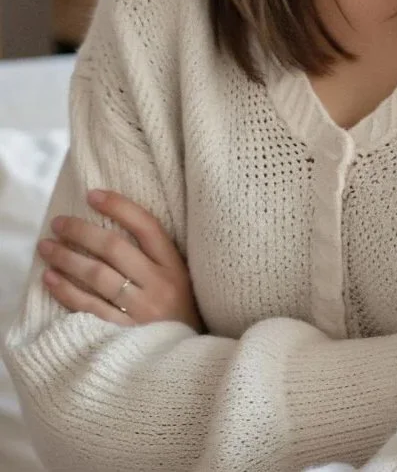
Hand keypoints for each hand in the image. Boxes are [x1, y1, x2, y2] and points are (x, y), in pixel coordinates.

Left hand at [37, 188, 204, 331]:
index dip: (119, 206)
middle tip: (58, 222)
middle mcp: (159, 285)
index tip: (92, 195)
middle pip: (114, 248)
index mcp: (175, 266)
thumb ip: (154, 257)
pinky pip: (88, 307)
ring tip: (46, 247)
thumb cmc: (178, 314)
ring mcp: (140, 311)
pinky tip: (50, 278)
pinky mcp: (123, 335)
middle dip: (81, 231)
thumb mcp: (179, 280)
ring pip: (97, 275)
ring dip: (67, 258)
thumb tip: (112, 226)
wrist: (188, 364)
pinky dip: (66, 291)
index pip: (146, 226)